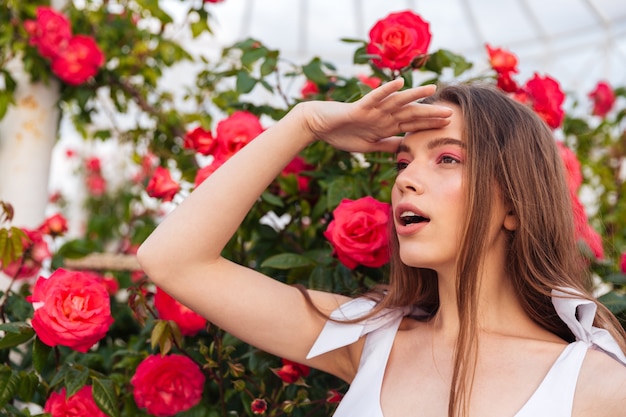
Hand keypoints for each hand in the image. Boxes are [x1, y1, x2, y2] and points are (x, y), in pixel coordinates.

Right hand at [298, 78, 452, 153]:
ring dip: (415, 95)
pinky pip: (376, 97)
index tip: (448, 125)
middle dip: (430, 113)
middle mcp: (383, 115)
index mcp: (386, 125)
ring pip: (398, 101)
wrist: (319, 126)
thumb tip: (404, 149)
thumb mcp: (369, 145)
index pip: (412, 124)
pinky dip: (387, 89)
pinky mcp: (360, 106)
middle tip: (450, 113)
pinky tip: (400, 82)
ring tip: (432, 88)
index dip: (429, 125)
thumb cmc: (341, 134)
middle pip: (410, 113)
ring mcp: (373, 110)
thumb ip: (387, 145)